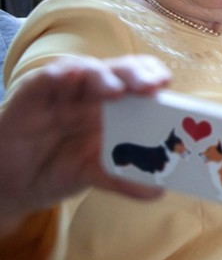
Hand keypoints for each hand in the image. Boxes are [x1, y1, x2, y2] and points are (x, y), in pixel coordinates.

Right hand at [0, 55, 171, 235]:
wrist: (12, 182)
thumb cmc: (60, 168)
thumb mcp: (94, 175)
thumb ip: (124, 180)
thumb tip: (159, 190)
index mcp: (114, 107)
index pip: (140, 82)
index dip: (155, 79)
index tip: (168, 89)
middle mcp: (92, 94)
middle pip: (120, 71)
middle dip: (138, 74)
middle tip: (153, 87)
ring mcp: (64, 92)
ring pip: (87, 70)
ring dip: (104, 76)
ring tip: (117, 90)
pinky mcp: (33, 94)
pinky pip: (48, 78)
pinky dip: (61, 75)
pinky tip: (71, 76)